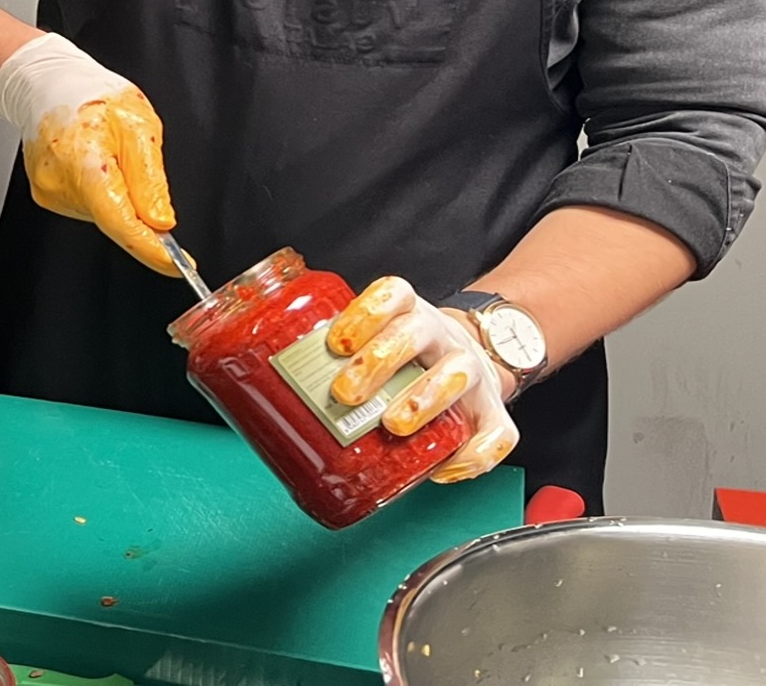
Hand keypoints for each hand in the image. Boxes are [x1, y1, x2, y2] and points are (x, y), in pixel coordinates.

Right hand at [0, 34, 175, 273]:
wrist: (47, 82)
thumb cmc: (92, 94)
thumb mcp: (139, 126)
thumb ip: (150, 179)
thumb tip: (161, 222)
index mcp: (85, 163)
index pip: (121, 223)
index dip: (152, 249)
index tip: (178, 265)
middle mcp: (61, 185)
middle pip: (113, 219)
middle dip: (136, 207)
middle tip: (137, 163)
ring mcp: (50, 193)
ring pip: (102, 213)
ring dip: (118, 195)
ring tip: (110, 153)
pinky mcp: (47, 195)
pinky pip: (88, 205)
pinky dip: (101, 191)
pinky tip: (94, 161)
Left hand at [325, 275, 518, 483]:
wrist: (472, 359)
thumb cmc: (407, 359)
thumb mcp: (377, 343)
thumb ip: (334, 361)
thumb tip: (267, 394)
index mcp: (410, 313)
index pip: (394, 294)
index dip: (367, 312)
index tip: (337, 342)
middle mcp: (442, 336)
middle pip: (416, 333)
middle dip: (380, 361)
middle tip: (346, 393)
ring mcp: (472, 371)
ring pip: (458, 375)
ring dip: (424, 400)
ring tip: (394, 426)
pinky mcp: (494, 411)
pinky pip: (498, 433)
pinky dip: (475, 455)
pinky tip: (445, 470)